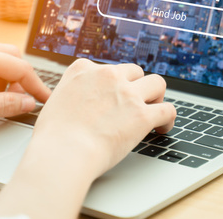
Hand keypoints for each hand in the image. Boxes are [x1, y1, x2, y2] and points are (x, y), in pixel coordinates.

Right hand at [32, 59, 175, 178]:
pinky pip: (167, 109)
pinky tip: (163, 127)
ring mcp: (127, 93)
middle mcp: (107, 75)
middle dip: (137, 85)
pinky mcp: (142, 115)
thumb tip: (75, 102)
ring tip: (154, 108)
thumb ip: (70, 94)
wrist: (63, 153)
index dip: (114, 83)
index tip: (115, 94)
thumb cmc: (54, 137)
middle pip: (135, 71)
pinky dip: (168, 118)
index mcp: (83, 69)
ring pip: (157, 83)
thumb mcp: (54, 101)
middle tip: (136, 102)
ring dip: (157, 96)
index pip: (108, 68)